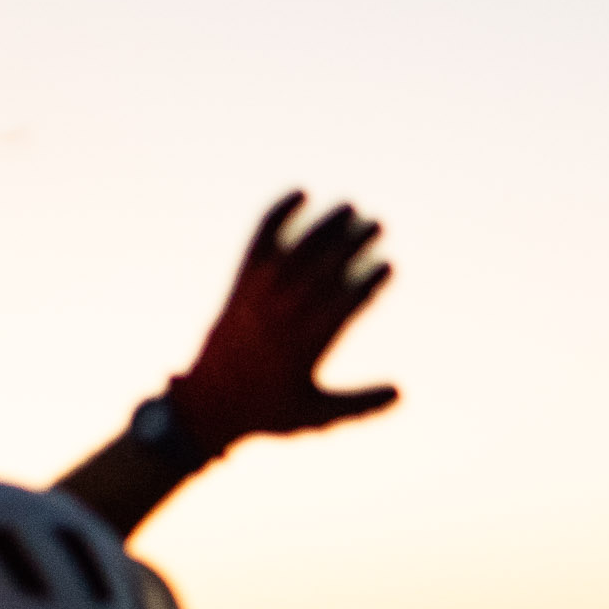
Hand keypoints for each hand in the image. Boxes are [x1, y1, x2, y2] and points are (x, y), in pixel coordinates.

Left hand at [168, 192, 400, 446]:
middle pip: (321, 270)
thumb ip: (359, 404)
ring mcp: (258, 295)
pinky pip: (260, 242)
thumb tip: (400, 394)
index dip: (366, 283)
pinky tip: (299, 194)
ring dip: (323, 226)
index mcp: (304, 345)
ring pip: (296, 250)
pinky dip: (278, 215)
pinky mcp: (241, 283)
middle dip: (351, 245)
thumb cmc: (267, 411)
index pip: (341, 305)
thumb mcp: (317, 415)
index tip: (387, 266)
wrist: (208, 403)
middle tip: (378, 225)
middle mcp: (281, 314)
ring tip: (351, 208)